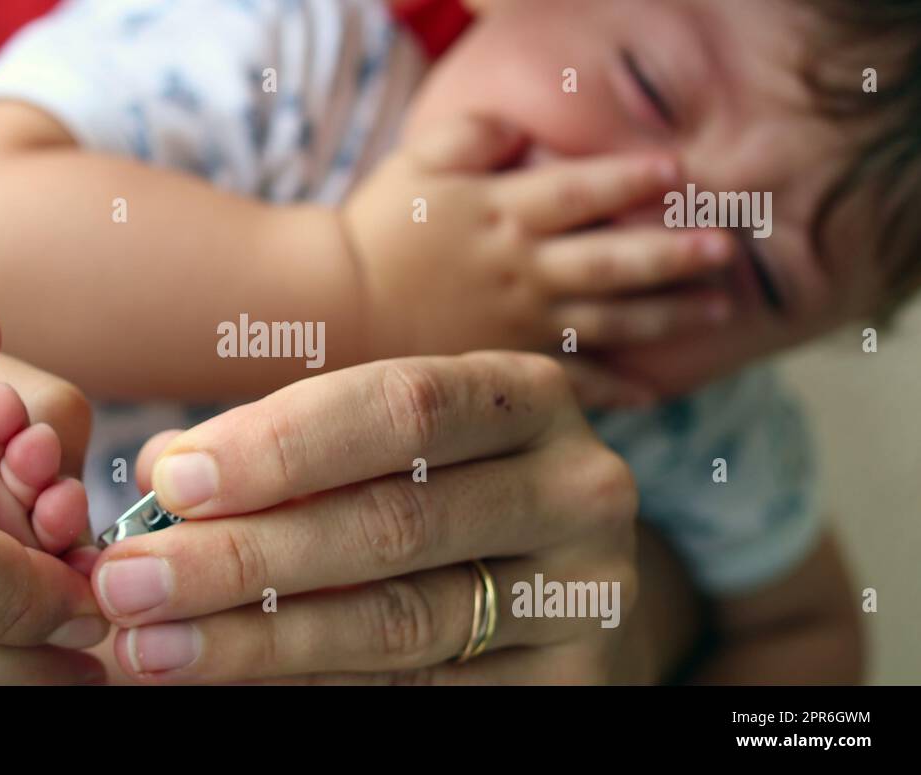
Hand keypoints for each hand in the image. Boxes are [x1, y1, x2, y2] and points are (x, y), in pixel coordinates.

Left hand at [92, 352, 645, 683]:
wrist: (567, 589)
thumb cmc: (447, 492)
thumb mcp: (386, 447)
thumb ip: (286, 449)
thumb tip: (160, 473)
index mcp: (526, 401)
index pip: (405, 406)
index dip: (283, 443)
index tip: (173, 481)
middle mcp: (576, 490)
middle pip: (395, 522)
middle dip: (245, 556)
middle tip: (128, 583)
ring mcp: (583, 597)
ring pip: (402, 621)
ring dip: (259, 639)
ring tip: (151, 647)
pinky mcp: (572, 687)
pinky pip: (421, 695)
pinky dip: (311, 690)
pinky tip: (229, 683)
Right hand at [341, 115, 734, 361]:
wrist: (332, 306)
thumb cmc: (375, 229)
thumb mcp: (416, 162)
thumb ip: (475, 135)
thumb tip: (525, 126)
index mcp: (502, 212)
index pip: (579, 191)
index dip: (630, 178)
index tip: (678, 171)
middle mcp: (520, 269)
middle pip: (611, 259)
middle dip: (673, 253)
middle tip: (727, 247)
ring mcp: (516, 324)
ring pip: (606, 320)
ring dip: (666, 314)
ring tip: (719, 307)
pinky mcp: (502, 366)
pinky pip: (566, 382)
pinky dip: (612, 389)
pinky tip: (653, 391)